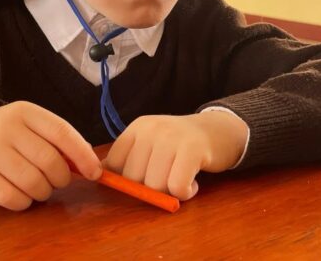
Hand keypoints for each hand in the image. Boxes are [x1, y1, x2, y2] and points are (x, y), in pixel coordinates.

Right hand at [0, 101, 101, 210]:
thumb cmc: (13, 136)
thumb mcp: (35, 127)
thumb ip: (61, 141)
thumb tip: (91, 164)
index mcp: (26, 112)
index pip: (62, 132)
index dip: (83, 155)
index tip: (95, 173)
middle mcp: (6, 128)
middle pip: (49, 160)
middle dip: (61, 178)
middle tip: (58, 180)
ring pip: (32, 182)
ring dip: (44, 192)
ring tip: (40, 187)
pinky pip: (11, 197)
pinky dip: (24, 202)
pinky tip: (23, 195)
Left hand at [103, 111, 248, 200]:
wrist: (220, 131)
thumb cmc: (181, 146)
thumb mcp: (152, 145)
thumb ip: (130, 160)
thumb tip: (101, 178)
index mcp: (137, 128)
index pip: (112, 165)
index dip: (126, 180)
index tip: (146, 177)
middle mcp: (151, 129)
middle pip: (133, 179)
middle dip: (151, 188)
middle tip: (169, 177)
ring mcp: (171, 137)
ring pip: (155, 186)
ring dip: (171, 192)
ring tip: (182, 178)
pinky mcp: (192, 148)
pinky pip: (177, 187)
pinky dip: (186, 193)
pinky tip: (193, 184)